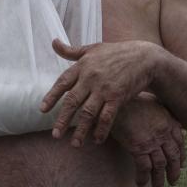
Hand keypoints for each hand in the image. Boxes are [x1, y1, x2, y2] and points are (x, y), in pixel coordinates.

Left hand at [41, 39, 159, 146]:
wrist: (144, 57)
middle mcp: (91, 78)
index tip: (42, 110)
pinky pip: (107, 117)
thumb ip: (71, 51)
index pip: (62, 83)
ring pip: (88, 112)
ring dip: (81, 130)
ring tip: (74, 144)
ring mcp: (104, 89)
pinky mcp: (118, 97)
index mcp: (82, 66)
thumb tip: (53, 42)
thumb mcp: (92, 48)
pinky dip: (101, 129)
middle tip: (55, 135)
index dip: (51, 97)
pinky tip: (96, 140)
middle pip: (73, 101)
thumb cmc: (116, 53)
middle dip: (63, 119)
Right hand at [111, 96, 185, 186]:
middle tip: (173, 182)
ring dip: (159, 179)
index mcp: (169, 122)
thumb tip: (171, 120)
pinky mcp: (138, 147)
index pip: (180, 143)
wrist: (118, 102)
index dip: (181, 156)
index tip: (181, 165)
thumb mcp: (153, 102)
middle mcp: (163, 134)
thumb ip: (163, 112)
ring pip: (160, 165)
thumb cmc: (132, 101)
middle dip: (174, 172)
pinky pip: (144, 167)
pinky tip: (141, 183)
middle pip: (173, 157)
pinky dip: (143, 177)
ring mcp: (151, 142)